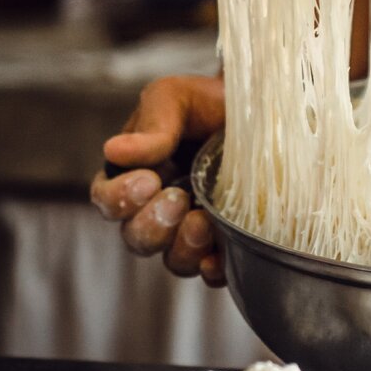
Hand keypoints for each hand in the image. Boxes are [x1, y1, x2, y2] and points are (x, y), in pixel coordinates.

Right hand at [90, 75, 225, 284]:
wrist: (264, 111)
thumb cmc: (209, 103)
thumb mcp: (176, 99)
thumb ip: (152, 126)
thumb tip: (113, 151)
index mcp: (133, 176)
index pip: (106, 200)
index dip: (118, 199)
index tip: (148, 181)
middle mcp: (157, 210)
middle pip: (136, 239)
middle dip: (152, 226)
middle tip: (177, 199)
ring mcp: (191, 230)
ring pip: (172, 260)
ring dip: (182, 248)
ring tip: (202, 222)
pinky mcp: (225, 244)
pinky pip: (212, 272)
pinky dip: (212, 270)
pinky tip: (216, 258)